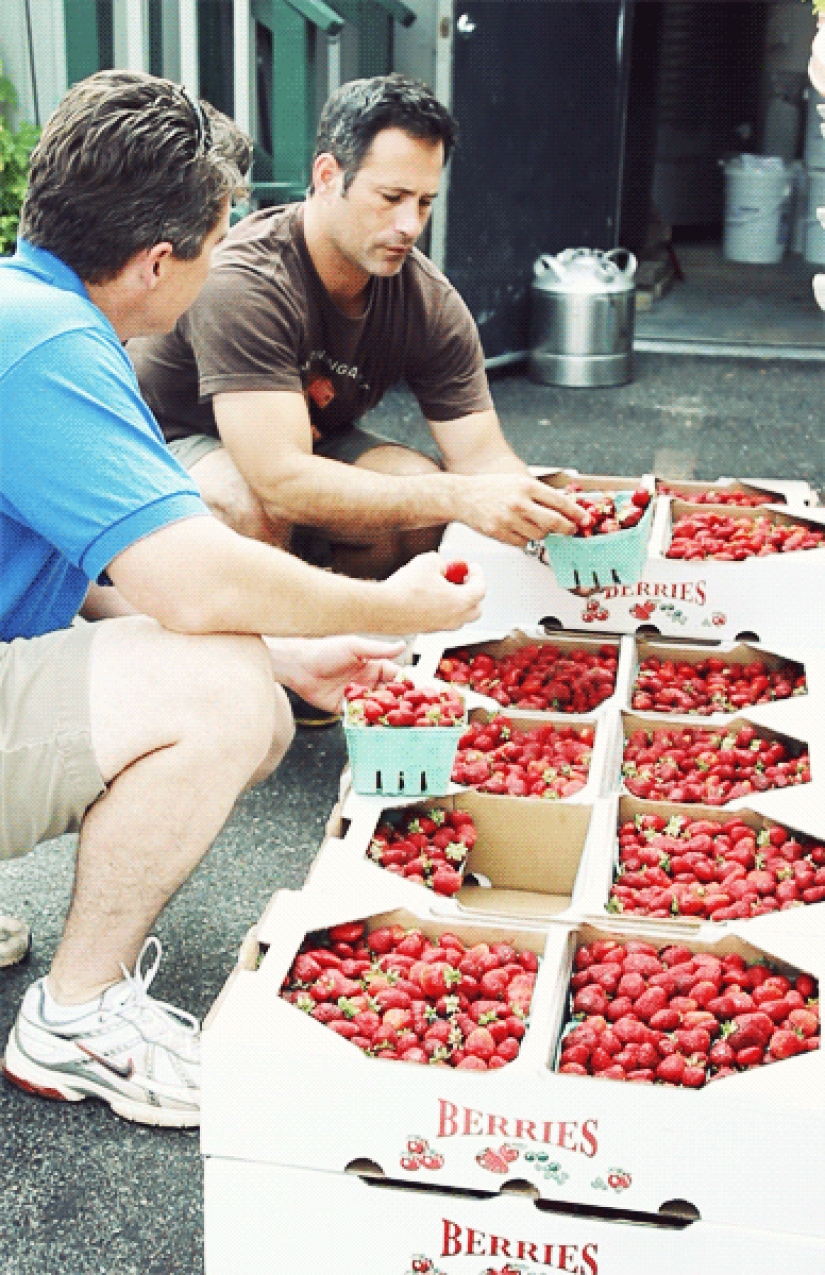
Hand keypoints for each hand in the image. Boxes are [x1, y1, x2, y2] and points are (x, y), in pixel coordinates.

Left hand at [264, 635, 405, 711]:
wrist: (299, 666)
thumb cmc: (326, 651)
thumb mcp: (355, 647)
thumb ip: (379, 650)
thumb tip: (403, 645)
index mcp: (372, 667)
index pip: (395, 677)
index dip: (407, 685)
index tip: (419, 693)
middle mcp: (367, 682)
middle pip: (389, 696)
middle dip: (400, 704)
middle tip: (413, 714)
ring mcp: (357, 697)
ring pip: (376, 709)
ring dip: (386, 716)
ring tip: (398, 725)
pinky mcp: (344, 709)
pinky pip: (359, 718)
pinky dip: (368, 724)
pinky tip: (377, 730)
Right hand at [382, 551, 485, 633]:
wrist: (383, 609)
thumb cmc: (406, 587)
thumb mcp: (428, 561)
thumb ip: (441, 562)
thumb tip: (442, 567)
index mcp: (461, 602)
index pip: (481, 588)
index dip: (478, 574)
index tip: (472, 567)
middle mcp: (454, 618)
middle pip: (475, 609)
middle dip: (472, 593)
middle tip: (462, 580)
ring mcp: (440, 627)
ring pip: (458, 617)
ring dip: (455, 602)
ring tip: (441, 587)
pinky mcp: (426, 630)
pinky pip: (441, 620)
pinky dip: (441, 609)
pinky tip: (425, 596)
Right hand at [455, 473, 587, 545]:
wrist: (463, 496)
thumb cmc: (492, 488)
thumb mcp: (518, 482)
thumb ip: (540, 493)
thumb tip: (565, 506)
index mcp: (526, 486)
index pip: (559, 502)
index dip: (576, 512)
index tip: (584, 518)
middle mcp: (518, 503)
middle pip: (554, 522)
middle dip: (567, 528)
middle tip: (571, 529)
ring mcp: (508, 520)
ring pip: (540, 535)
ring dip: (544, 533)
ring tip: (537, 524)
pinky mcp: (500, 533)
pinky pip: (523, 543)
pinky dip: (526, 538)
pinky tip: (520, 529)